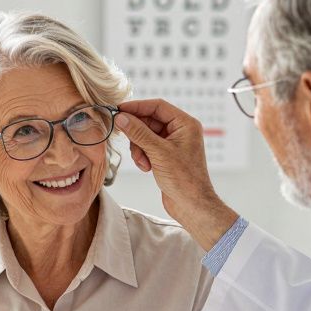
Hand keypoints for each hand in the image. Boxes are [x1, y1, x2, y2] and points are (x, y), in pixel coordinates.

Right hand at [116, 99, 238, 249]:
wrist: (191, 205)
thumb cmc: (184, 179)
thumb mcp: (158, 152)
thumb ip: (139, 132)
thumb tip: (121, 117)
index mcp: (185, 124)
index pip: (157, 106)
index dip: (137, 107)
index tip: (118, 110)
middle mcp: (180, 131)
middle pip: (149, 121)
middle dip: (137, 134)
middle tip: (126, 140)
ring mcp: (172, 143)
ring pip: (145, 135)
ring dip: (139, 148)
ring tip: (143, 162)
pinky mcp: (165, 155)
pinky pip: (147, 147)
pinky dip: (142, 155)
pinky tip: (146, 168)